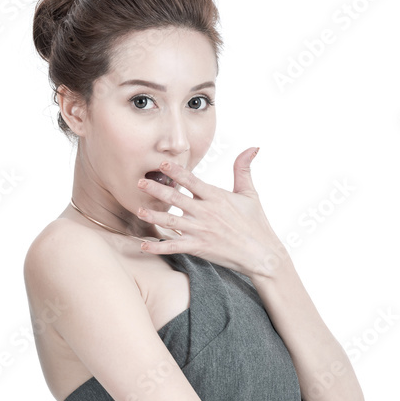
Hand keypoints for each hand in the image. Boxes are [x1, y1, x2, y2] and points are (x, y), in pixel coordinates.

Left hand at [134, 147, 286, 278]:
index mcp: (215, 197)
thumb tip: (253, 147)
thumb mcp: (249, 193)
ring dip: (153, 216)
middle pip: (175, 198)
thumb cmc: (256, 223)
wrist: (261, 254)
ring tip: (138, 211)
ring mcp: (200, 231)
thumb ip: (244, 169)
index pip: (191, 181)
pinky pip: (174, 247)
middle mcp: (205, 212)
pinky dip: (158, 247)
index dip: (176, 171)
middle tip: (139, 182)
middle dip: (156, 190)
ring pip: (171, 222)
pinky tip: (144, 245)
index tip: (161, 164)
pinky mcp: (198, 247)